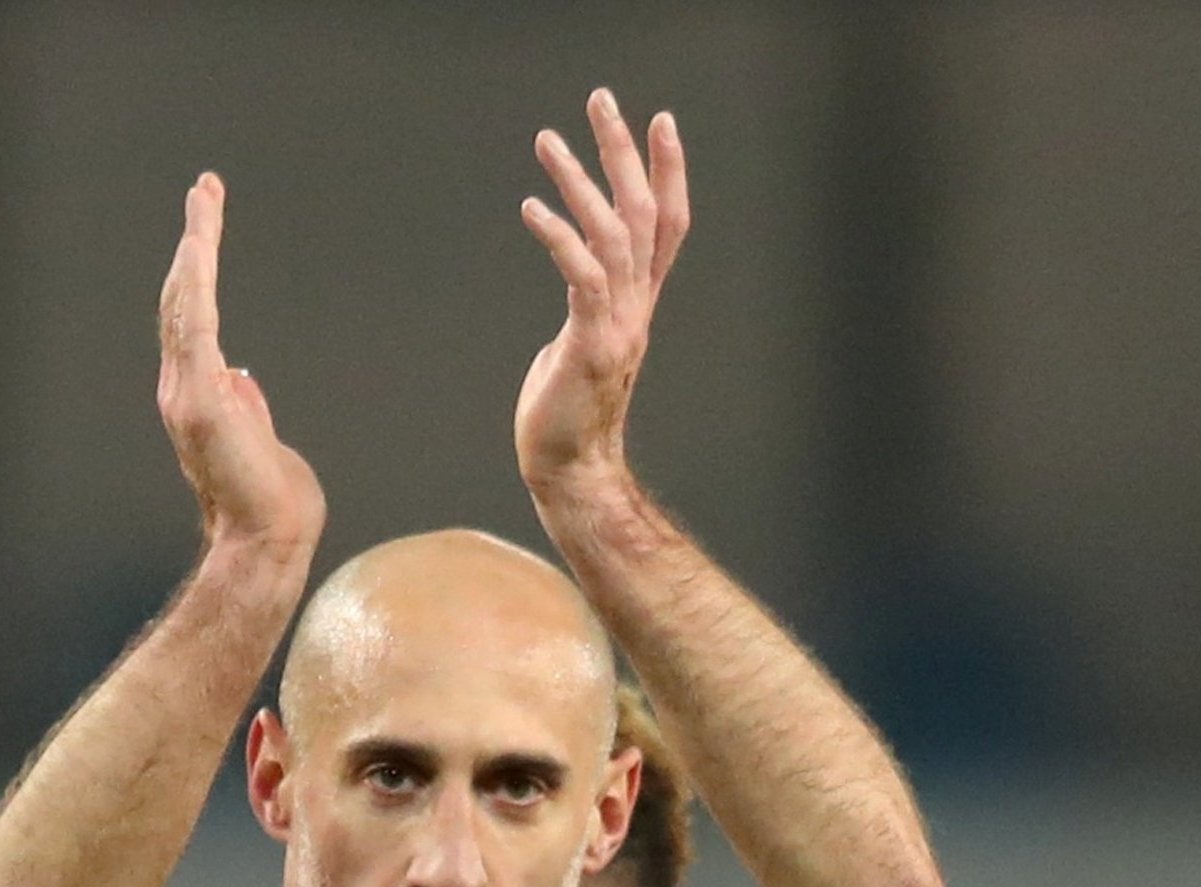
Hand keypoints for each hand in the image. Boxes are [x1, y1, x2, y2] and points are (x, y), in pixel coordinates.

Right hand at [157, 173, 325, 554]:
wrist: (268, 542)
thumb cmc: (272, 504)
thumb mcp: (263, 442)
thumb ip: (248, 407)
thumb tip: (243, 376)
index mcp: (197, 398)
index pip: (193, 321)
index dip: (196, 273)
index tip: (205, 230)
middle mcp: (181, 389)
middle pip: (182, 299)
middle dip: (194, 242)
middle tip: (204, 191)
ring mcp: (186, 392)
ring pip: (185, 301)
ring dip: (195, 244)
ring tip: (204, 197)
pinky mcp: (199, 397)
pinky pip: (195, 321)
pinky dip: (197, 276)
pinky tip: (200, 238)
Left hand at [513, 89, 689, 493]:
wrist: (570, 472)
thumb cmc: (564, 417)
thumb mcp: (576, 349)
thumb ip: (583, 313)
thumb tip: (577, 297)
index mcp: (636, 306)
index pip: (666, 226)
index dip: (668, 172)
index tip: (659, 121)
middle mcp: (636, 309)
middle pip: (645, 214)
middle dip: (625, 152)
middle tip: (602, 99)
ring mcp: (617, 326)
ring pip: (615, 235)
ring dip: (582, 181)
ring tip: (547, 140)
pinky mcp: (589, 345)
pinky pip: (581, 278)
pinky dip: (559, 237)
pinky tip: (532, 207)